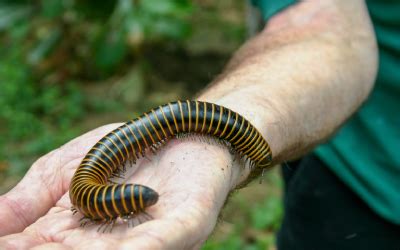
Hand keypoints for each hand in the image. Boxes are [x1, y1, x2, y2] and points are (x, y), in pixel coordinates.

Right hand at [0, 124, 248, 248]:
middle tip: (21, 249)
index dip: (21, 247)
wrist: (171, 128)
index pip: (42, 248)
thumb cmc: (117, 151)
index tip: (7, 244)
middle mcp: (111, 244)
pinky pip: (161, 243)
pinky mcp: (184, 226)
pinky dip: (141, 249)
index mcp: (78, 234)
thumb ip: (28, 199)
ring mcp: (149, 238)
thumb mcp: (61, 171)